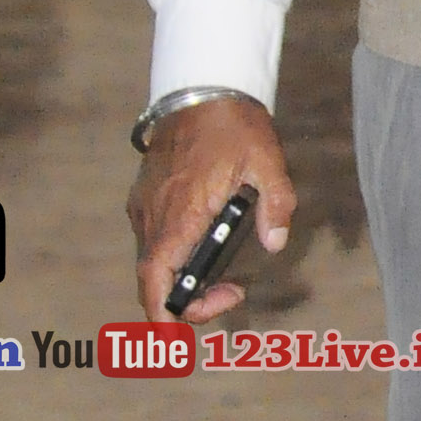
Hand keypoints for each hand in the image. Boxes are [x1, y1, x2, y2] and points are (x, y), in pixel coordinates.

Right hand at [128, 93, 295, 324]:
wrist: (199, 86)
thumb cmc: (232, 124)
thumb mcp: (267, 162)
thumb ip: (276, 205)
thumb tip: (276, 242)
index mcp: (179, 215)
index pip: (156, 281)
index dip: (163, 316)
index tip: (183, 333)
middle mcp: (153, 216)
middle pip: (154, 281)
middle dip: (188, 301)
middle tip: (233, 293)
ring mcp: (145, 206)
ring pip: (153, 261)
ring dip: (183, 278)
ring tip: (226, 274)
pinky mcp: (144, 196)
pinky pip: (153, 239)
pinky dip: (174, 255)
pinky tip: (207, 242)